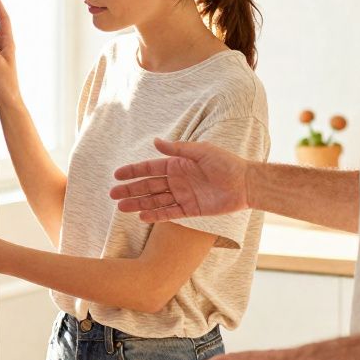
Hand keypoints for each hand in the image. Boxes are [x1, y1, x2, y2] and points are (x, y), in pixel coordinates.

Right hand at [109, 138, 251, 221]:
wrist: (246, 183)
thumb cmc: (226, 163)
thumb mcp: (201, 151)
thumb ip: (178, 149)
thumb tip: (155, 142)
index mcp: (178, 164)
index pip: (150, 168)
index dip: (133, 171)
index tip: (117, 175)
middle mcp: (177, 180)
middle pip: (149, 186)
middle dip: (130, 190)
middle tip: (113, 195)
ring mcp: (183, 196)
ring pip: (155, 201)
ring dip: (139, 204)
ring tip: (122, 208)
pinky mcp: (191, 210)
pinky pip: (170, 213)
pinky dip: (156, 215)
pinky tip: (142, 216)